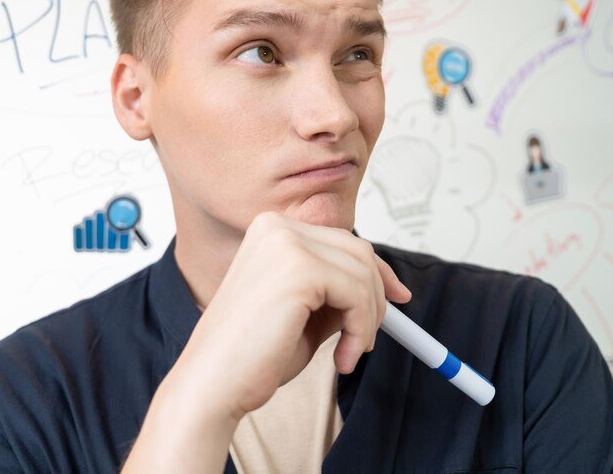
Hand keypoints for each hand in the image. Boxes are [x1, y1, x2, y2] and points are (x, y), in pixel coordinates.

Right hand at [170, 211, 412, 422]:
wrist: (213, 385)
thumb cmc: (251, 357)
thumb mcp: (303, 314)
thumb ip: (334, 293)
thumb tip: (383, 289)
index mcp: (270, 231)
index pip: (342, 239)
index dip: (376, 269)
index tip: (399, 297)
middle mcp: (276, 227)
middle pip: (358, 250)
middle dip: (378, 295)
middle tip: (370, 339)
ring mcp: (286, 243)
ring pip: (362, 273)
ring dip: (367, 320)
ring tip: (348, 355)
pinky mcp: (299, 268)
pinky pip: (357, 294)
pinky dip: (361, 330)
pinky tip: (341, 359)